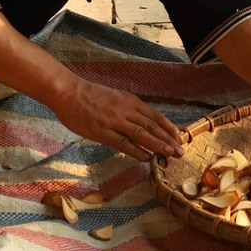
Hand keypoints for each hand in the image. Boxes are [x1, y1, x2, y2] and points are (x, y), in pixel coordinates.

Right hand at [49, 77, 183, 159]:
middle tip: (180, 151)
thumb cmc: (90, 96)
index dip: (168, 127)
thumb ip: (128, 110)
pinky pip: (123, 142)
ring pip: (142, 134)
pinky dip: (136, 150)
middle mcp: (126, 110)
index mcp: (129, 101)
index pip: (154, 116)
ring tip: (170, 155)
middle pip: (152, 126)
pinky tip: (146, 157)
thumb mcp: (115, 98)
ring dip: (158, 145)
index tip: (179, 137)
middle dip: (168, 139)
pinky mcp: (102, 131)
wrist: (69, 92)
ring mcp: (114, 120)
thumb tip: (142, 123)